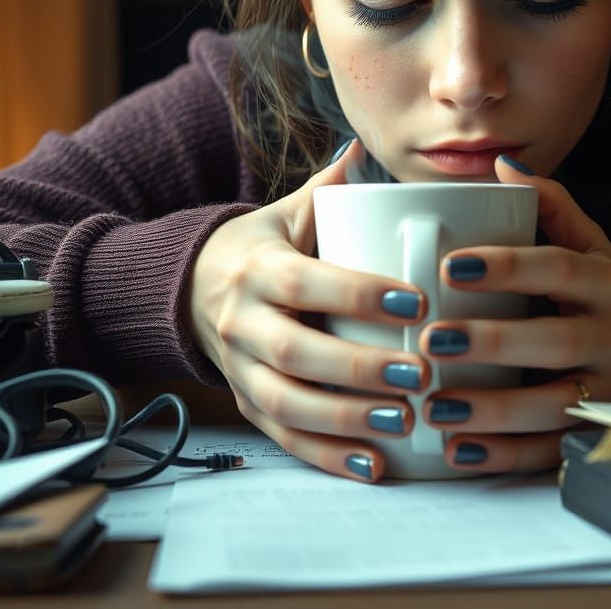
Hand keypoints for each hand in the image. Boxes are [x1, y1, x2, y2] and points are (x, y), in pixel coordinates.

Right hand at [188, 140, 431, 482]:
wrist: (188, 289)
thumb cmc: (259, 247)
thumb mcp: (285, 213)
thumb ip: (330, 187)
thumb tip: (370, 144)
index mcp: (258, 267)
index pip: (306, 282)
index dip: (358, 294)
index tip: (416, 302)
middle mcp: (242, 321)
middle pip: (296, 351)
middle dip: (359, 367)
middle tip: (421, 374)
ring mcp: (239, 369)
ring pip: (288, 403)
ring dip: (347, 419)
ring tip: (405, 422)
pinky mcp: (245, 404)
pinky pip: (283, 438)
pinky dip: (326, 456)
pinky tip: (374, 465)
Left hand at [420, 155, 610, 472]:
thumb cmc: (598, 289)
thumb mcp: (588, 243)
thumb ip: (549, 204)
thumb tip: (502, 165)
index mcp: (607, 281)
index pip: (559, 268)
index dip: (508, 266)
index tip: (451, 266)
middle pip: (555, 341)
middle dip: (492, 342)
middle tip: (432, 341)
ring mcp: (610, 390)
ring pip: (554, 404)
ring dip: (492, 409)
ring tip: (436, 406)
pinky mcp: (596, 431)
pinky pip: (553, 450)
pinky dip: (505, 455)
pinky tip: (457, 450)